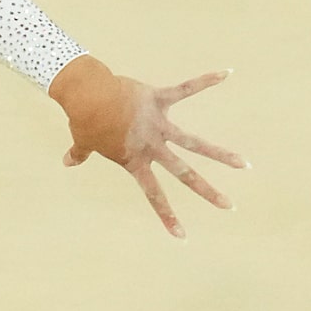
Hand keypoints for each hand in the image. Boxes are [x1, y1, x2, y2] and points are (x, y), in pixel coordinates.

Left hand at [49, 56, 246, 237]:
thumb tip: (68, 162)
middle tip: (228, 206)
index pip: (154, 194)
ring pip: (194, 142)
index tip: (182, 236)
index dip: (166, 216)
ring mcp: (158, 123)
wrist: (87, 95)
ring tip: (243, 164)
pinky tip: (226, 73)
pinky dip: (205, 81)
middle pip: (184, 173)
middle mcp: (152, 146)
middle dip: (207, 190)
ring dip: (220, 154)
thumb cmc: (84, 119)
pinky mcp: (159, 99)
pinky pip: (185, 89)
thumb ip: (79, 153)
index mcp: (135, 160)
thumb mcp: (83, 141)